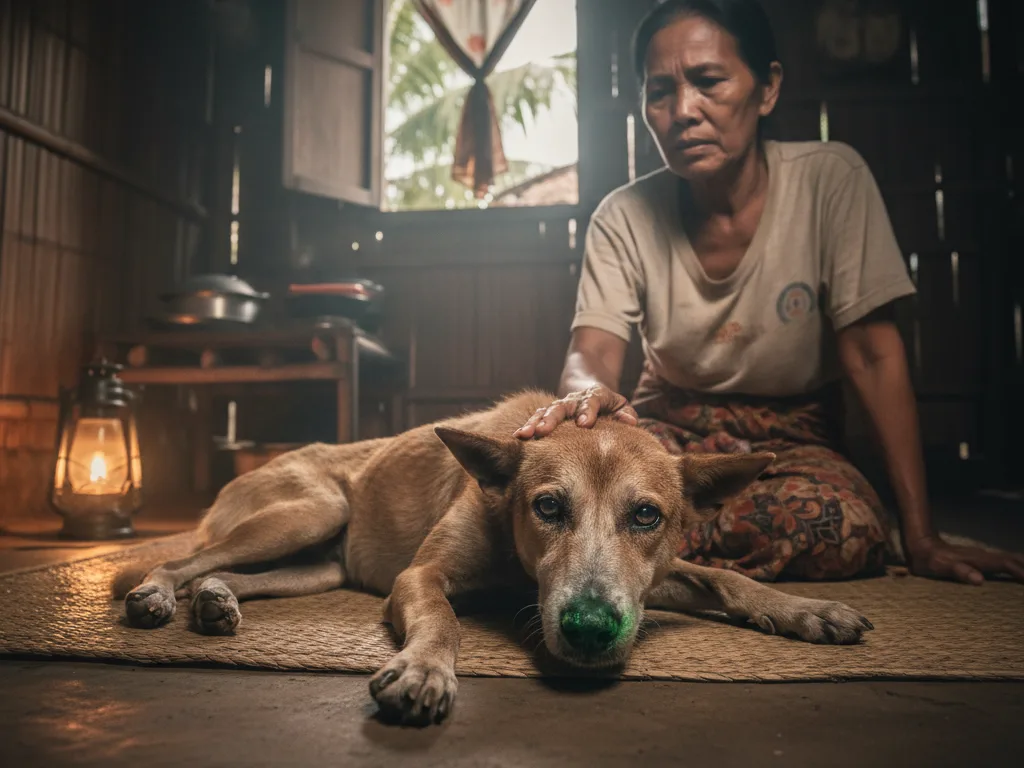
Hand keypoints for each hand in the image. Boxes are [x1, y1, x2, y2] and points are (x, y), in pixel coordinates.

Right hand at [513, 386, 637, 439]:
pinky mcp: (550, 413)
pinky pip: (537, 418)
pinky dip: (528, 426)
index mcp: (596, 395)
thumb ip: (626, 414)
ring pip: (546, 411)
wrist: (592, 390)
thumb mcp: (622, 407)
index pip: (591, 400)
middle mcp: (575, 399)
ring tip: (525, 435)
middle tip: (544, 430)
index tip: (583, 424)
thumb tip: (630, 421)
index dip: (587, 411)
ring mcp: (561, 405)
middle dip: (553, 418)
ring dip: (535, 423)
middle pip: (563, 406)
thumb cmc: (610, 407)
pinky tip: (517, 437)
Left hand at [906, 536, 1023, 584]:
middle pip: (1013, 560)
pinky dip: (1015, 566)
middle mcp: (984, 556)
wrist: (921, 545)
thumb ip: (959, 572)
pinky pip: (1002, 563)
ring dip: (1023, 565)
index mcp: (979, 560)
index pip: (1007, 564)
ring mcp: (982, 557)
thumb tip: (980, 580)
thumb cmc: (929, 560)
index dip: (1022, 571)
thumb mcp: (941, 567)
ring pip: (1009, 560)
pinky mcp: (978, 560)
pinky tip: (1017, 571)